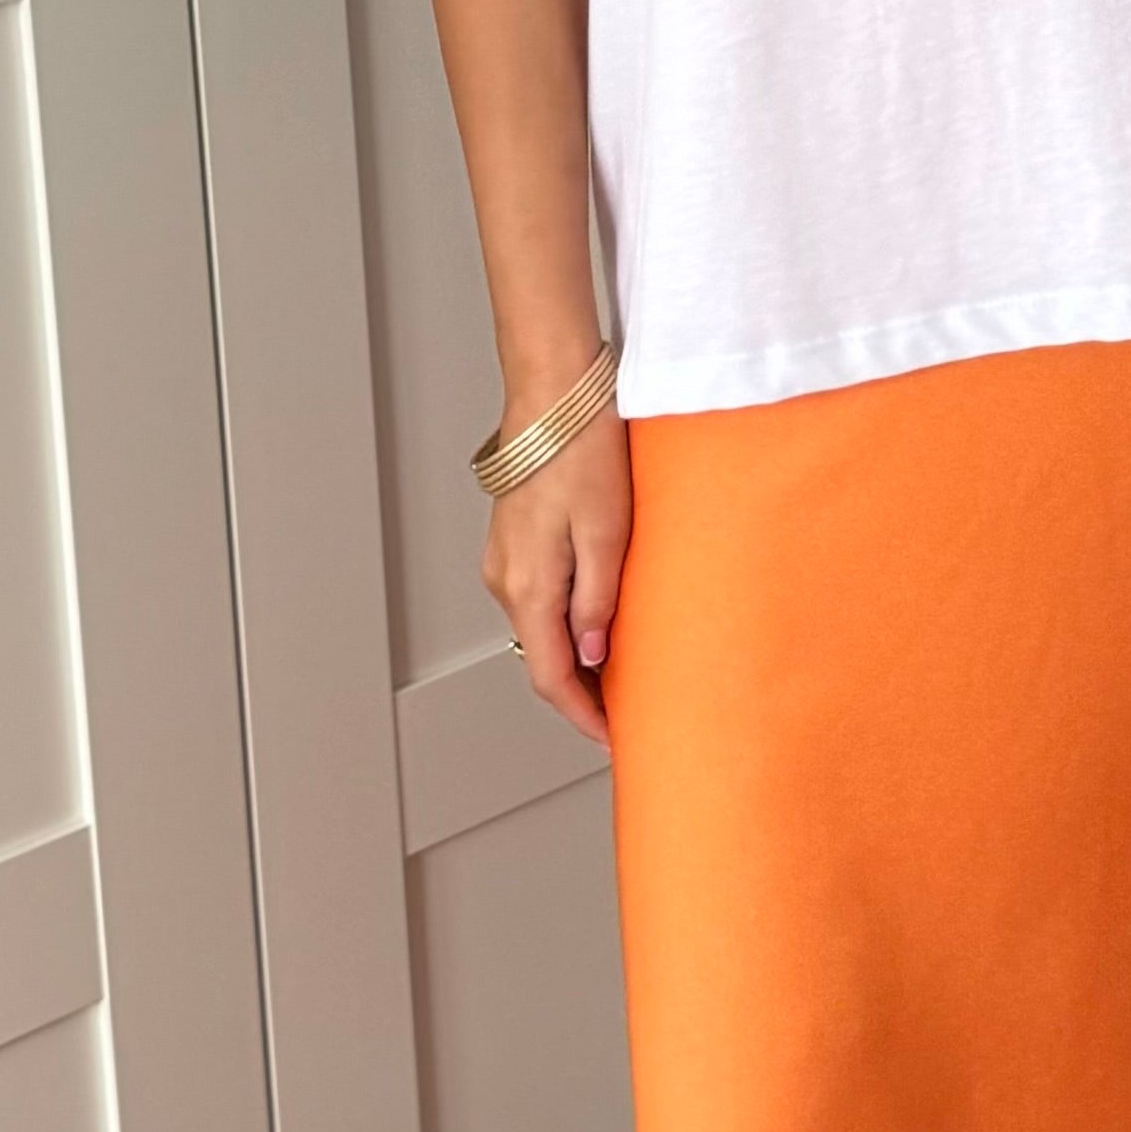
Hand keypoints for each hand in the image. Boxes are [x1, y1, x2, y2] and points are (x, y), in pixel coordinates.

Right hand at [484, 406, 633, 746]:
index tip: (614, 739)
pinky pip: (537, 597)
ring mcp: (504, 559)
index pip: (552, 678)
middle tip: (626, 712)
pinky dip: (565, 621)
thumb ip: (598, 602)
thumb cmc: (584, 450)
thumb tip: (592, 655)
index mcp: (529, 585)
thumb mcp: (608, 533)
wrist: (553, 393)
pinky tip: (597, 619)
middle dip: (581, 694)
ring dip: (575, 656)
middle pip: (542, 658)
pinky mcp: (513, 539)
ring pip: (539, 628)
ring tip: (621, 670)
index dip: (583, 717)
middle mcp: (505, 579)